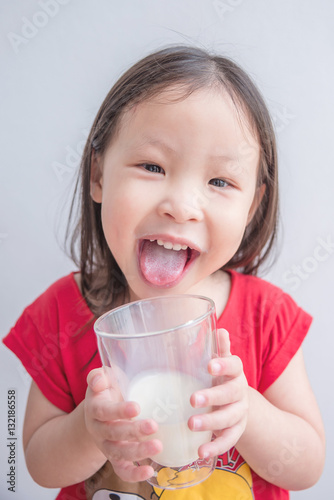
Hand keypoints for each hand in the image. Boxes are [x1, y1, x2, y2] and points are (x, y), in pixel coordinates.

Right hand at [84, 367, 161, 481]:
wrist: (100, 413)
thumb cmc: (107, 390)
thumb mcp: (103, 378)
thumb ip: (98, 376)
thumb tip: (97, 381)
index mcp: (95, 409)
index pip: (104, 411)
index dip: (119, 411)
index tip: (137, 407)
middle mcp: (98, 430)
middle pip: (113, 433)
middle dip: (133, 431)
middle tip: (153, 425)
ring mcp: (106, 445)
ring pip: (118, 453)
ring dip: (138, 452)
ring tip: (157, 446)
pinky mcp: (115, 458)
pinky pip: (122, 470)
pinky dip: (134, 474)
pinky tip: (150, 471)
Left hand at [188, 329, 248, 457]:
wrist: (236, 403)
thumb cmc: (220, 378)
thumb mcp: (220, 363)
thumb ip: (218, 349)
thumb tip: (219, 329)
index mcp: (235, 372)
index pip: (234, 365)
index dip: (224, 365)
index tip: (209, 366)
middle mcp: (240, 392)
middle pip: (231, 394)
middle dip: (212, 397)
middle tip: (192, 399)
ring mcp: (240, 413)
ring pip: (229, 418)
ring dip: (211, 422)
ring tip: (191, 425)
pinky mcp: (236, 431)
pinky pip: (229, 441)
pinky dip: (216, 447)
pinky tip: (201, 452)